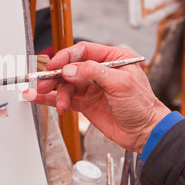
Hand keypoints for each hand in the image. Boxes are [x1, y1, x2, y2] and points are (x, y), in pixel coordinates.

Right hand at [23, 42, 170, 152]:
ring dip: (57, 94)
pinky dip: (52, 100)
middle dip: (55, 76)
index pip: (82, 52)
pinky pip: (65, 98)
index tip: (53, 65)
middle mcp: (99, 71)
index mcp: (112, 58)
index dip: (65, 57)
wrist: (145, 133)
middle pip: (70, 68)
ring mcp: (91, 88)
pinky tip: (39, 100)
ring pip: (65, 85)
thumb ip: (92, 73)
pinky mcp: (85, 103)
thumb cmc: (142, 106)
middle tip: (44, 84)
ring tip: (59, 105)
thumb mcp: (120, 83)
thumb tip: (69, 70)